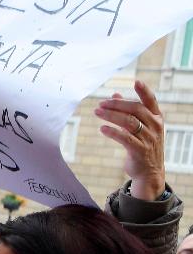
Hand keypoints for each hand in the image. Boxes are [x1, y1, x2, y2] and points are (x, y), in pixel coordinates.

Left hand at [96, 80, 165, 200]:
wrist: (149, 172)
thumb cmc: (142, 146)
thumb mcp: (140, 127)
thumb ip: (128, 111)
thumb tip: (114, 95)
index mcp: (156, 118)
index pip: (151, 101)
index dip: (144, 91)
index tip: (136, 81)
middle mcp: (155, 127)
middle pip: (136, 110)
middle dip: (117, 105)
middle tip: (100, 104)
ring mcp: (149, 139)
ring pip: (129, 122)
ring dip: (111, 116)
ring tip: (97, 112)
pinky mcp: (140, 151)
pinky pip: (125, 138)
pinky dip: (113, 132)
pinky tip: (102, 128)